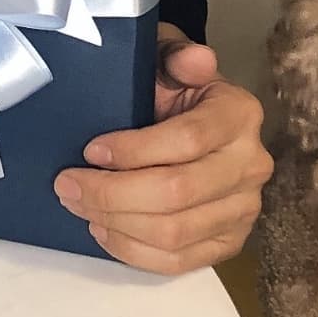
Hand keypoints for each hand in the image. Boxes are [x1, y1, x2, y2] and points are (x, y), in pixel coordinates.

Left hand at [53, 23, 272, 274]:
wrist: (187, 110)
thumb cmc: (169, 82)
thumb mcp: (166, 55)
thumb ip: (176, 55)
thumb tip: (196, 58)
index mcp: (239, 114)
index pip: (186, 141)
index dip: (132, 150)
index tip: (89, 150)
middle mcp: (251, 164)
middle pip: (177, 193)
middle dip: (111, 193)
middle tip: (66, 184)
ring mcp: (244, 208)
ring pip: (175, 232)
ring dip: (116, 223)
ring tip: (77, 204)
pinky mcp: (229, 241)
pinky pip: (181, 261)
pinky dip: (135, 251)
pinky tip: (103, 229)